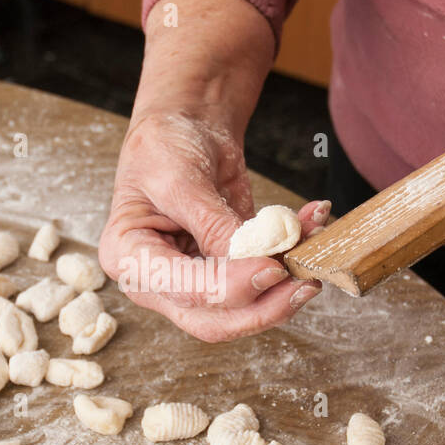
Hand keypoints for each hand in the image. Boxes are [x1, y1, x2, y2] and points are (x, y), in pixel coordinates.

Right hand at [98, 109, 327, 342]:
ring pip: (244, 308)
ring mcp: (196, 280)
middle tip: (304, 285)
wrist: (182, 124)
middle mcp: (159, 281)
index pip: (184, 291)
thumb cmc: (163, 145)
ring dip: (286, 286)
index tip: (271, 268)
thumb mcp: (180, 179)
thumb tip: (251, 261)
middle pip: (214, 320)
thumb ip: (212, 224)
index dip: (230, 288)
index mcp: (130, 258)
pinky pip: (263, 277)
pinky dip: (290, 256)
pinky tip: (310, 227)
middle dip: (263, 309)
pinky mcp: (229, 269)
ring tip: (314, 249)